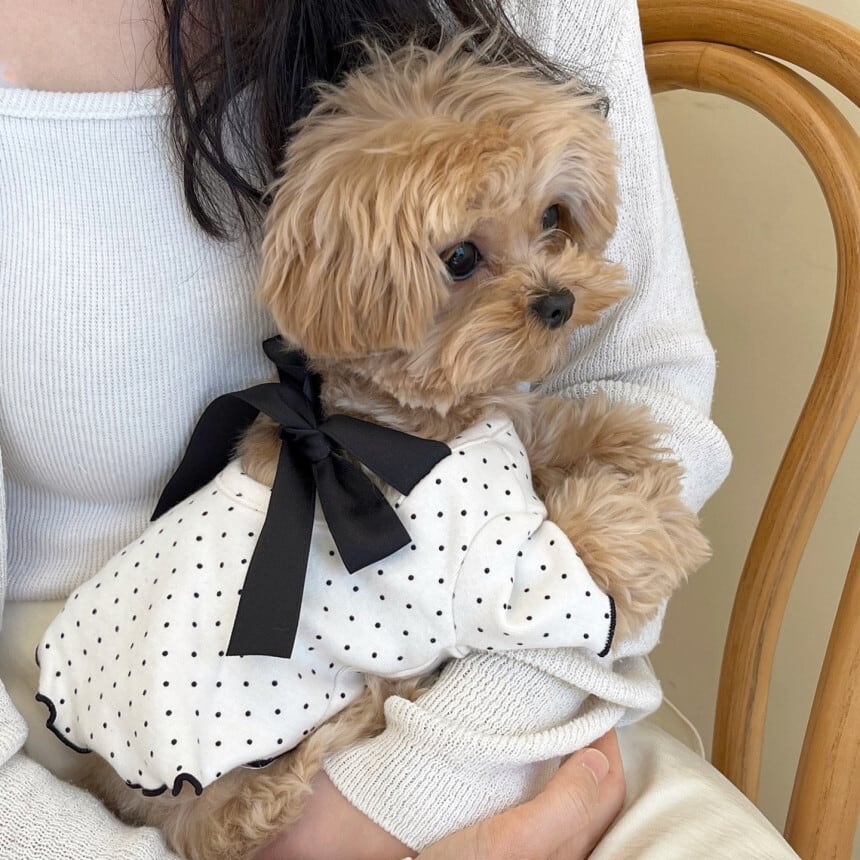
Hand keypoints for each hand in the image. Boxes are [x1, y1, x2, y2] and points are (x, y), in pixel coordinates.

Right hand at [416, 732, 624, 859]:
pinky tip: (523, 771)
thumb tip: (598, 758)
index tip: (594, 707)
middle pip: (595, 796)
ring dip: (570, 768)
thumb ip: (564, 805)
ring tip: (555, 734)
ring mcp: (536, 852)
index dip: (606, 744)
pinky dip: (545, 784)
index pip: (608, 787)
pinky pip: (545, 812)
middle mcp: (559, 853)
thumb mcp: (514, 839)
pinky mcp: (511, 850)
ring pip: (571, 803)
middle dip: (593, 753)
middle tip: (578, 713)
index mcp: (568, 849)